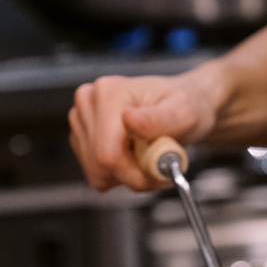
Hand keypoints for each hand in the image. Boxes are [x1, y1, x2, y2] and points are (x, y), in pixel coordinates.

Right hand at [69, 73, 216, 192]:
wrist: (180, 107)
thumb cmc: (184, 106)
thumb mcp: (183, 112)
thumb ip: (158, 119)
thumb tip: (129, 118)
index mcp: (109, 92)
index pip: (108, 153)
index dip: (135, 174)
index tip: (159, 174)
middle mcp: (90, 102)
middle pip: (99, 164)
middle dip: (132, 175)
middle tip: (159, 165)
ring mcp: (82, 119)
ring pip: (97, 172)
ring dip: (126, 175)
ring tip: (149, 155)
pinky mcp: (83, 137)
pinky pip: (97, 173)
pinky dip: (118, 173)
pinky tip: (135, 156)